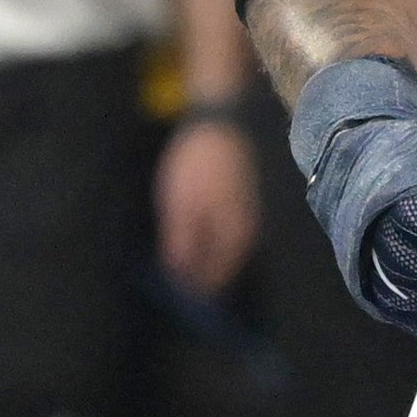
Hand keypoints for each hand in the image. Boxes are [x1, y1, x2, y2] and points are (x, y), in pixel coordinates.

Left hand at [157, 112, 263, 296]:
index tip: (171, 299)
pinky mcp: (241, 205)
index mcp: (235, 236)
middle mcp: (248, 233)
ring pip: (223, 251)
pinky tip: (188, 234)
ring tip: (174, 257)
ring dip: (200, 258)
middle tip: (167, 279)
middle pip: (222, 269)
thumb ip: (181, 242)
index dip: (193, 293)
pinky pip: (224, 234)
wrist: (221, 117)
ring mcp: (248, 218)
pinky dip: (206, 240)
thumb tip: (178, 277)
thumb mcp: (181, 203)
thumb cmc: (199, 161)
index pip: (215, 280)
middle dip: (197, 278)